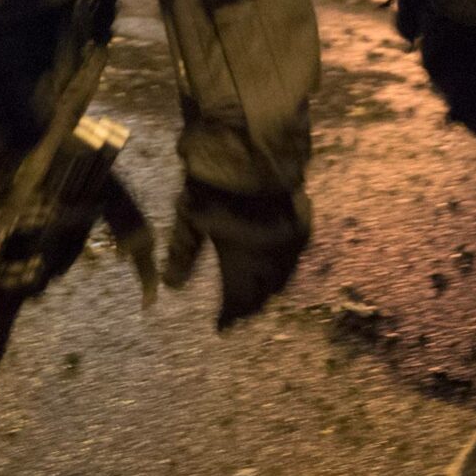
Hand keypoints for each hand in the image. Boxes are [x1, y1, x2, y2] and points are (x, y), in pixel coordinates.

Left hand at [162, 179, 310, 328]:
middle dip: (250, 304)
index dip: (229, 315)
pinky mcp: (303, 222)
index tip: (222, 326)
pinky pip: (295, 256)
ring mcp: (291, 241)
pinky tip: (278, 264)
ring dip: (269, 288)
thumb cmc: (215, 184)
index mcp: (244, 264)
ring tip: (258, 294)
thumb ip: (184, 253)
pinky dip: (285, 267)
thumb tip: (172, 287)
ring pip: (283, 277)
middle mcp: (271, 259)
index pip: (238, 300)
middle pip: (263, 293)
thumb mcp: (191, 218)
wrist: (254, 148)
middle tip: (239, 313)